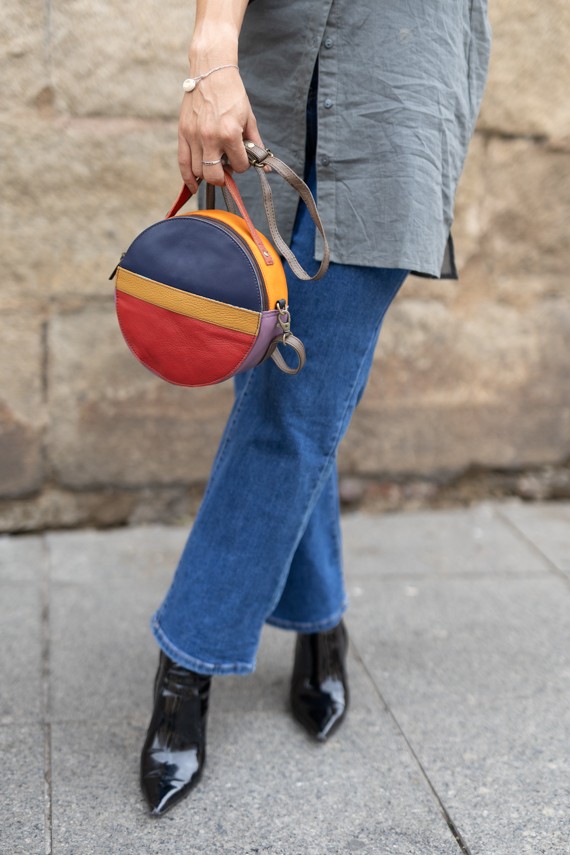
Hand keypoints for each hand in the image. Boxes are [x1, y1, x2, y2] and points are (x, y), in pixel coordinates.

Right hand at [177, 66, 264, 191]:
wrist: (211, 71)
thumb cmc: (232, 93)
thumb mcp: (248, 118)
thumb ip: (255, 144)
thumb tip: (265, 166)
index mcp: (229, 133)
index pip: (239, 166)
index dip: (243, 165)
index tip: (242, 158)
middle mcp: (210, 137)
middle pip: (215, 175)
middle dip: (223, 177)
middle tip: (227, 169)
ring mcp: (194, 136)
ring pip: (198, 172)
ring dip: (208, 174)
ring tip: (214, 165)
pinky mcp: (183, 133)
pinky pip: (183, 163)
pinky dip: (187, 178)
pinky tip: (193, 186)